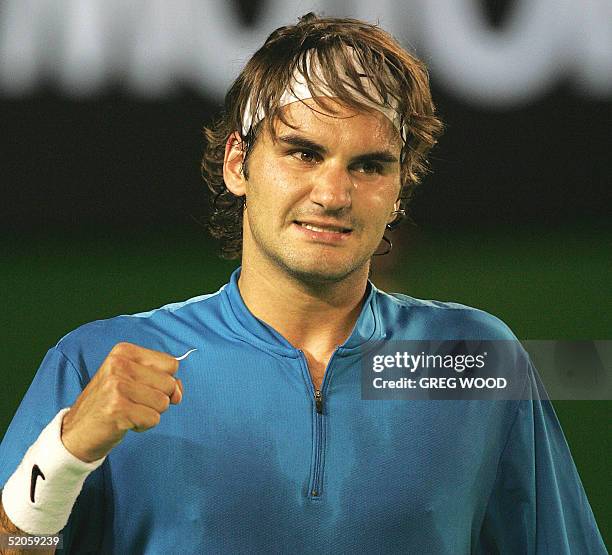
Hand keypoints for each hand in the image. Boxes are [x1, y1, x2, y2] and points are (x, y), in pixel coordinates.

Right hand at [60, 342, 182, 462]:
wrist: (76, 432)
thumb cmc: (110, 404)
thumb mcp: (135, 381)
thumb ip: (163, 381)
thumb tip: (178, 393)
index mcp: (124, 351)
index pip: (171, 363)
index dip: (165, 381)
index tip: (144, 388)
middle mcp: (119, 364)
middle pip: (169, 384)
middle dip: (157, 399)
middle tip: (133, 403)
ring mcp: (116, 386)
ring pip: (163, 403)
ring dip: (149, 413)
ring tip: (128, 412)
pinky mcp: (117, 408)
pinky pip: (153, 419)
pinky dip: (143, 425)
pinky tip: (124, 422)